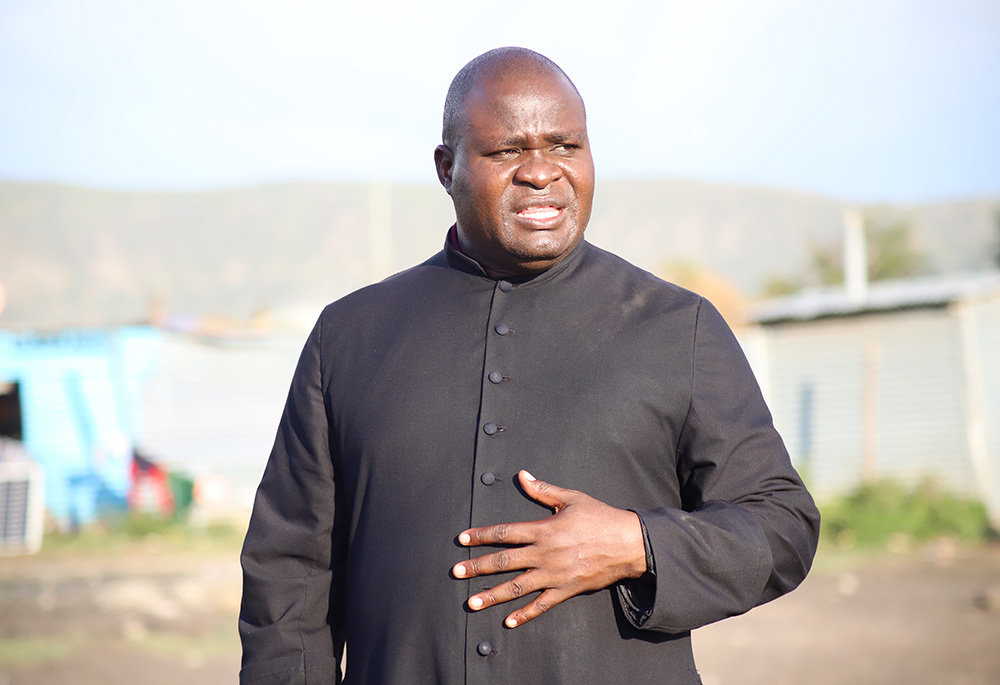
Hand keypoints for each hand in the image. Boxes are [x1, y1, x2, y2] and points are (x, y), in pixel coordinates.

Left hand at [452, 470, 646, 627]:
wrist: (629, 544)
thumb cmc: (600, 518)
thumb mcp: (571, 498)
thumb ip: (543, 490)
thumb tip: (523, 475)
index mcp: (544, 529)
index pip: (505, 532)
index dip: (482, 535)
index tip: (463, 539)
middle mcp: (545, 553)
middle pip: (504, 561)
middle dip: (478, 567)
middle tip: (457, 572)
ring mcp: (554, 574)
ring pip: (517, 587)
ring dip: (493, 595)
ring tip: (472, 602)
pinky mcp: (566, 589)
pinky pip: (542, 604)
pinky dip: (525, 614)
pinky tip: (509, 621)